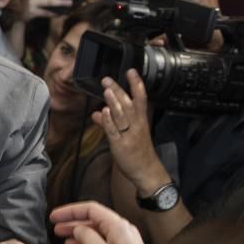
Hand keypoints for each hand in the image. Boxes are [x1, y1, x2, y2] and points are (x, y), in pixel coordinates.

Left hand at [91, 70, 171, 194]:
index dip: (136, 85)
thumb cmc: (138, 151)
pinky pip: (114, 131)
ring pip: (122, 116)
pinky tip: (103, 112)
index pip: (140, 99)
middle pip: (128, 104)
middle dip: (119, 91)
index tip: (131, 71)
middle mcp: (136, 126)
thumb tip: (97, 112)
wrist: (146, 171)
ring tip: (107, 90)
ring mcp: (128, 135)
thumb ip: (110, 122)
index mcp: (141, 121)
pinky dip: (108, 121)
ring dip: (114, 102)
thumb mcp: (129, 134)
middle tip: (108, 79)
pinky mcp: (120, 145)